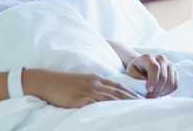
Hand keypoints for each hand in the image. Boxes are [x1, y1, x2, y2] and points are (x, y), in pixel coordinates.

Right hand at [23, 69, 141, 107]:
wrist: (45, 81)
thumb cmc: (61, 82)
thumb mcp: (80, 81)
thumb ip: (92, 86)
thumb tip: (102, 94)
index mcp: (95, 78)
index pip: (118, 85)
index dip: (131, 92)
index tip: (142, 98)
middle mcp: (95, 83)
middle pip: (119, 91)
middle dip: (134, 98)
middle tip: (147, 105)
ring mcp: (88, 91)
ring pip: (112, 98)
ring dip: (126, 104)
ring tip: (138, 110)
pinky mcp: (81, 99)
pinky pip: (98, 105)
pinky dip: (110, 108)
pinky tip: (117, 113)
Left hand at [125, 54, 178, 97]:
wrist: (143, 65)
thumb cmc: (136, 69)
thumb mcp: (130, 71)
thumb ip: (135, 76)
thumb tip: (145, 82)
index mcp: (149, 57)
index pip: (154, 67)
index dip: (153, 80)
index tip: (148, 90)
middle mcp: (161, 59)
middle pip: (163, 77)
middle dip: (156, 90)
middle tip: (149, 97)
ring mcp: (169, 65)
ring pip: (170, 82)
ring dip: (162, 92)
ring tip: (154, 95)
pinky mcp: (174, 71)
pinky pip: (175, 84)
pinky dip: (168, 91)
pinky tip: (160, 93)